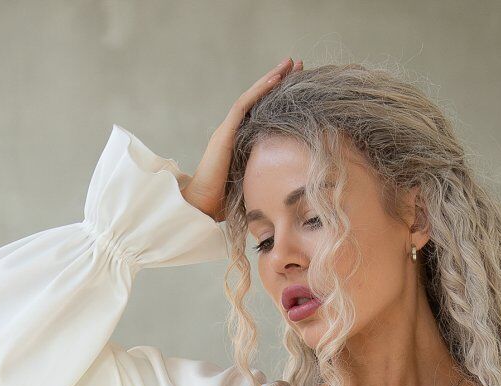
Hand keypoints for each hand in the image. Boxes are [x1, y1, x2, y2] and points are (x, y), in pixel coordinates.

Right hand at [178, 56, 303, 221]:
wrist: (201, 207)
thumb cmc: (224, 203)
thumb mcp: (252, 184)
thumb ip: (265, 176)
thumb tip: (289, 185)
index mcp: (241, 141)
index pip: (263, 112)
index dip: (279, 97)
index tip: (299, 86)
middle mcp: (234, 130)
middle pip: (259, 99)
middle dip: (279, 80)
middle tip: (299, 64)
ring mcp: (228, 129)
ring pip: (253, 96)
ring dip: (272, 78)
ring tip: (291, 63)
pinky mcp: (226, 132)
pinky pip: (245, 105)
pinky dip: (261, 91)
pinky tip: (276, 79)